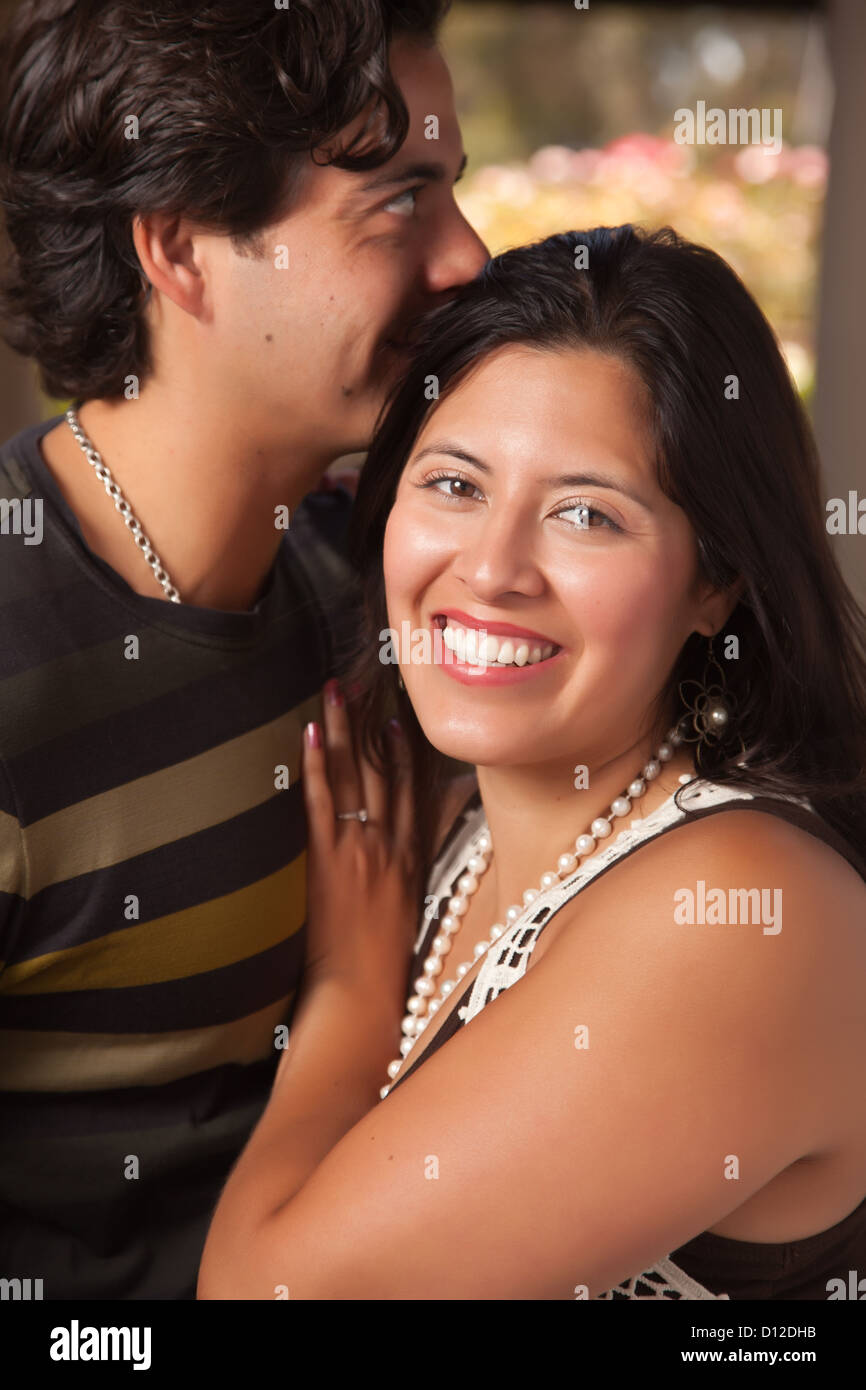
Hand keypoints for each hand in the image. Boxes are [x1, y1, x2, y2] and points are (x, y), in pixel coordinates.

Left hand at [299, 680, 418, 1015]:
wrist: (364, 997)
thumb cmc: (384, 967)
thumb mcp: (411, 917)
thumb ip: (411, 879)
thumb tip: (411, 857)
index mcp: (411, 859)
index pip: (413, 791)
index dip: (405, 751)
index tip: (400, 718)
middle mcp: (390, 845)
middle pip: (385, 770)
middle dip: (375, 723)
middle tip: (367, 680)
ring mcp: (359, 849)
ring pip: (356, 775)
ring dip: (346, 728)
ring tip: (337, 689)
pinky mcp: (327, 860)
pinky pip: (322, 802)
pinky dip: (318, 765)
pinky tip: (312, 733)